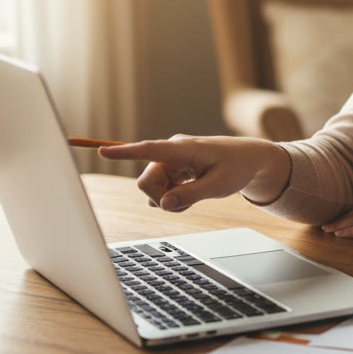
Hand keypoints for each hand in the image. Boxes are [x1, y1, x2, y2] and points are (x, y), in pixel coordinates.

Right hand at [98, 135, 290, 211]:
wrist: (250, 160)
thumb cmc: (237, 167)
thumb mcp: (219, 186)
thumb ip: (191, 195)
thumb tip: (164, 204)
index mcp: (184, 148)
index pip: (149, 149)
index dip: (126, 153)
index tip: (103, 151)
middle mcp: (172, 151)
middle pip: (146, 183)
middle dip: (161, 199)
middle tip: (186, 204)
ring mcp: (170, 160)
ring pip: (151, 189)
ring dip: (168, 199)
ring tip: (194, 194)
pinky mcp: (171, 169)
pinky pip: (160, 190)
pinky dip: (172, 198)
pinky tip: (189, 193)